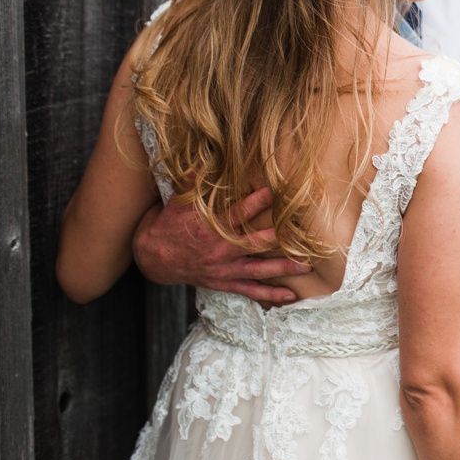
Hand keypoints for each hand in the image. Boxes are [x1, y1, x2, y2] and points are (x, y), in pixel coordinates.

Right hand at [132, 187, 309, 304]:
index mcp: (210, 228)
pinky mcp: (224, 283)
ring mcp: (224, 269)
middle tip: (304, 236)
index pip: (237, 214)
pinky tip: (290, 296)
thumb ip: (190, 184)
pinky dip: (269, 295)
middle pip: (255, 244)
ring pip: (258, 270)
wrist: (153, 259)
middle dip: (280, 240)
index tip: (275, 192)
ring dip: (283, 268)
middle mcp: (220, 250)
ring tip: (307, 266)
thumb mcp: (177, 203)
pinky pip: (249, 291)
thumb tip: (200, 162)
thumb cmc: (168, 226)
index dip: (256, 202)